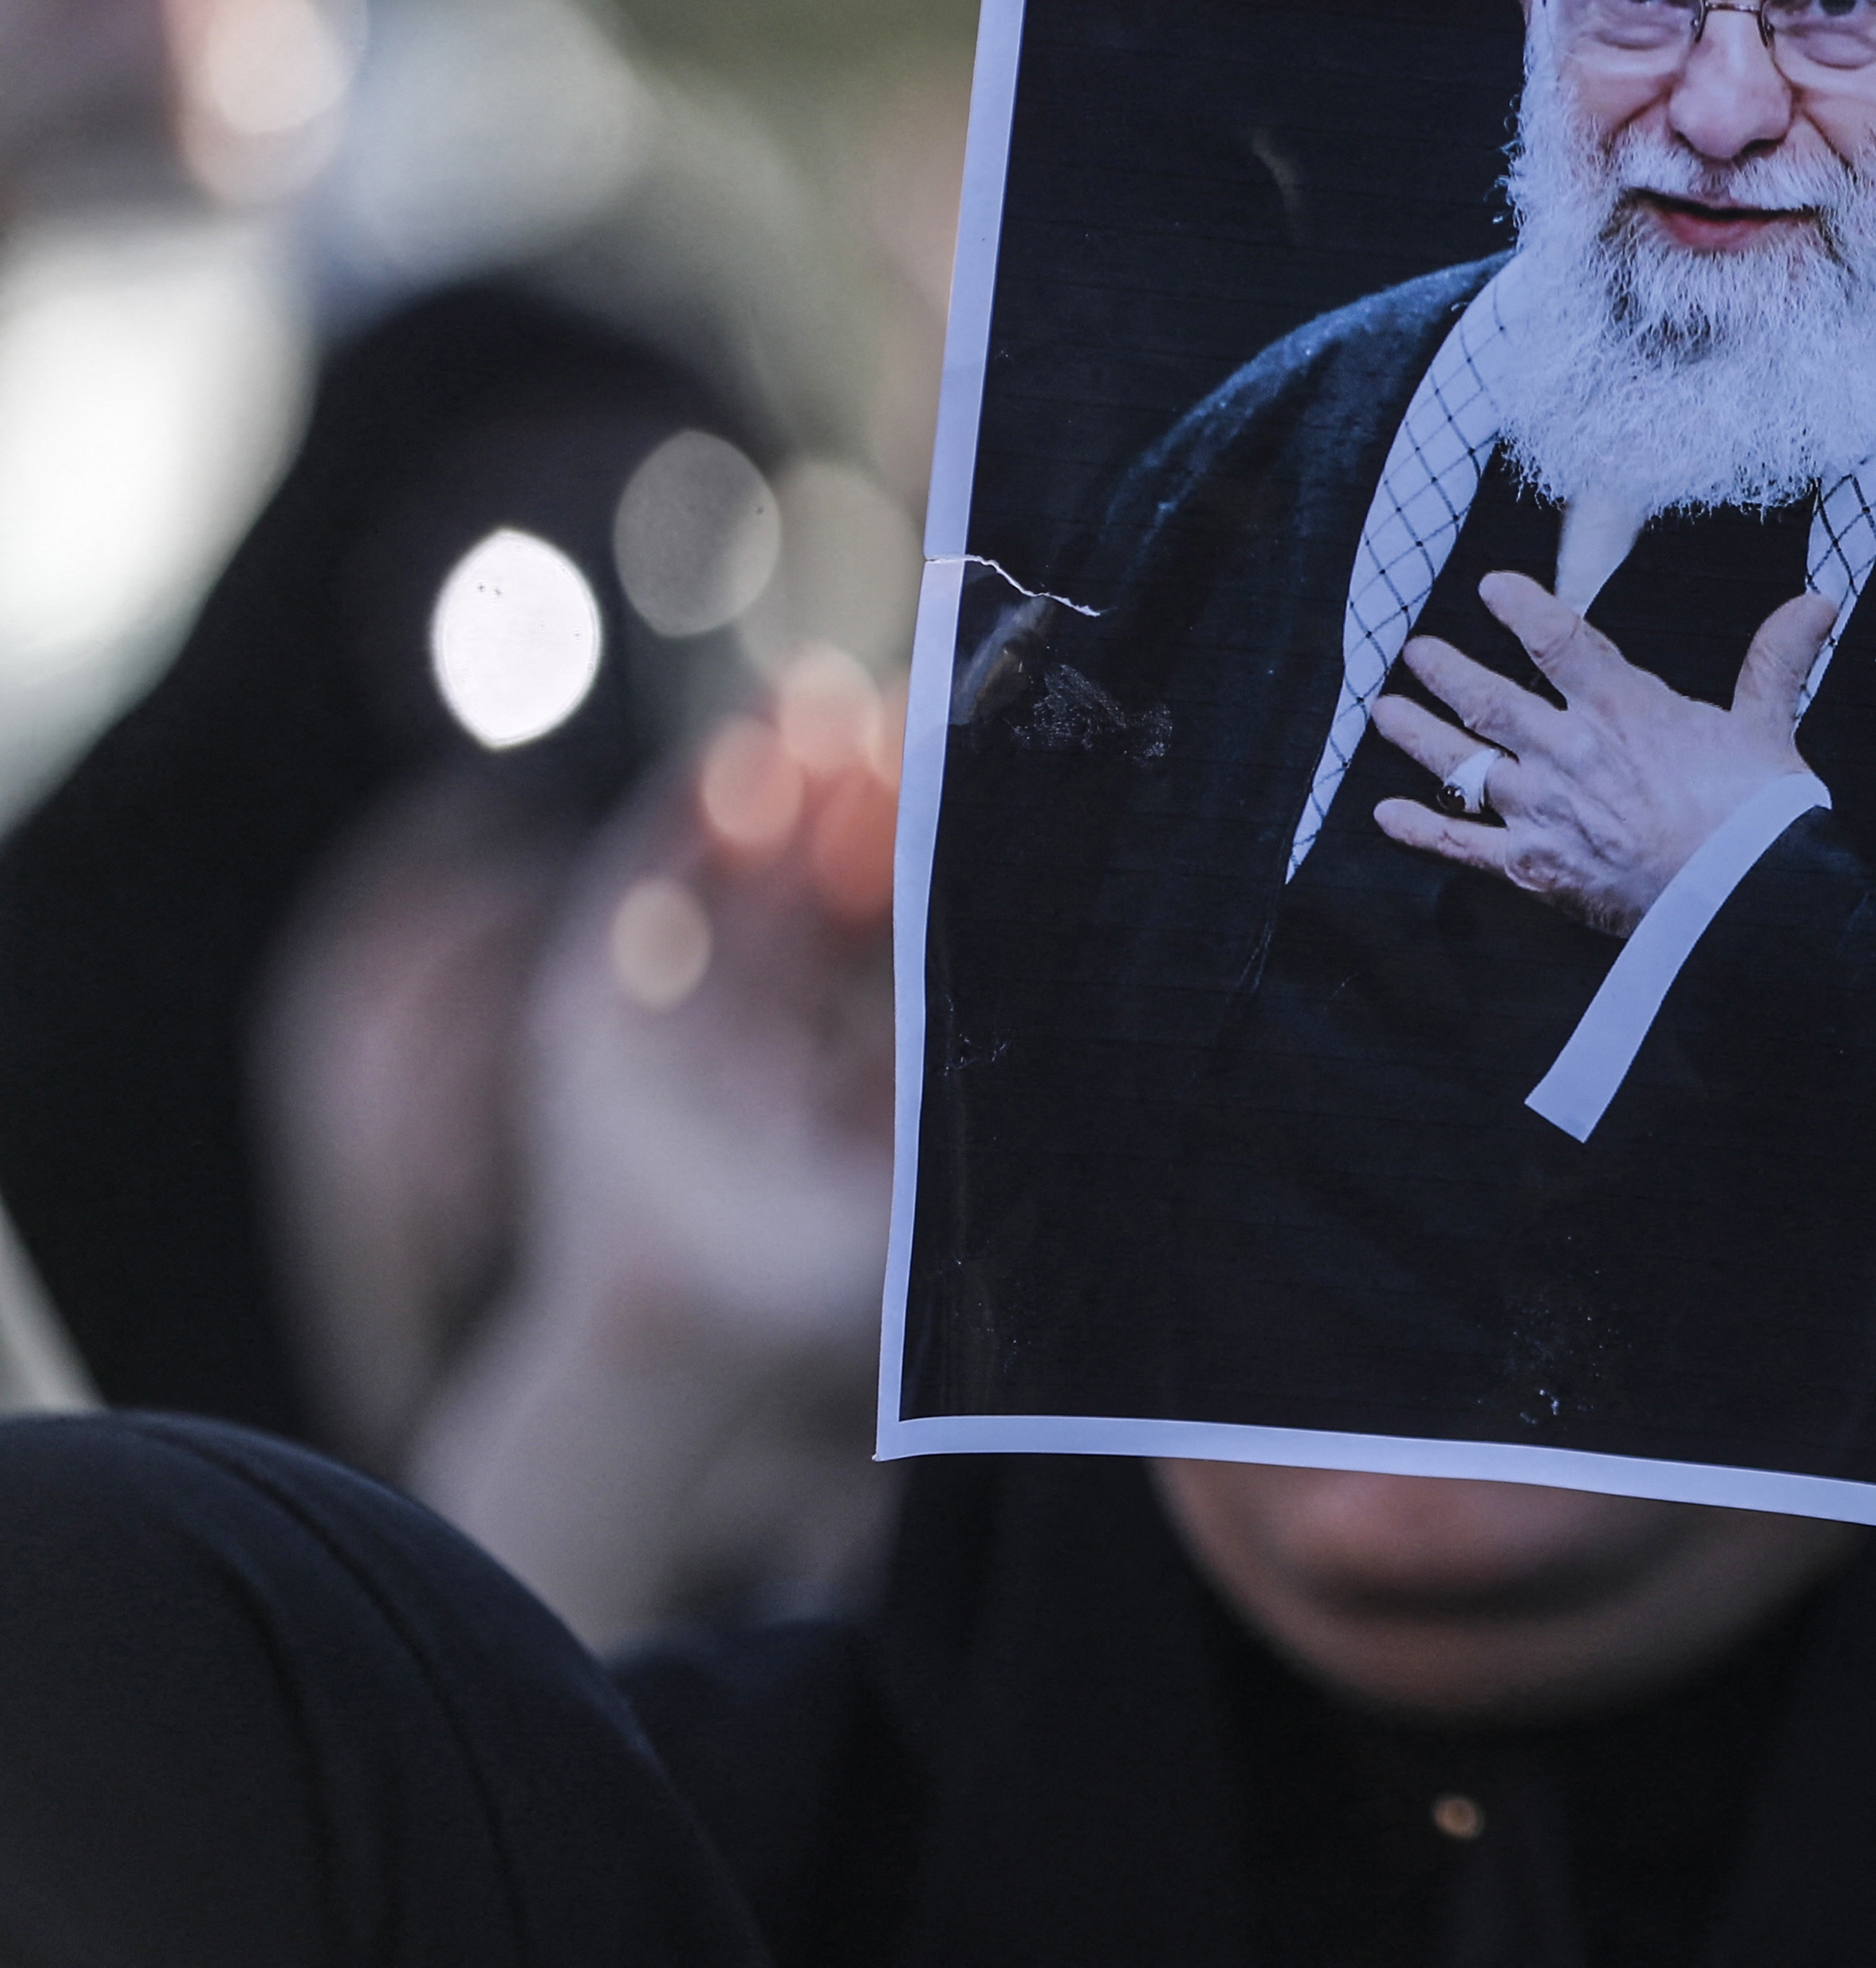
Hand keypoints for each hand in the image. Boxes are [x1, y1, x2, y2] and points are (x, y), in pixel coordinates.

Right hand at [407, 651, 899, 1648]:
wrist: (677, 1341)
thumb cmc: (816, 1277)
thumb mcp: (924, 1168)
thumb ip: (980, 1089)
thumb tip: (1108, 1003)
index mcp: (861, 1040)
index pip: (911, 916)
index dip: (938, 842)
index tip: (975, 766)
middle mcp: (782, 1009)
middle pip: (830, 869)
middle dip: (863, 791)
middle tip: (900, 712)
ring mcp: (692, 998)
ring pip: (746, 860)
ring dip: (780, 779)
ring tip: (815, 702)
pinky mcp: (600, 994)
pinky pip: (646, 888)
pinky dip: (683, 821)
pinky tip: (729, 764)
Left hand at [1371, 573, 1834, 936]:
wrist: (1742, 897)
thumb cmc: (1756, 814)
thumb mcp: (1767, 725)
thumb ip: (1776, 659)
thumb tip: (1817, 600)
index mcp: (1623, 707)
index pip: (1558, 639)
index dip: (1521, 607)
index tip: (1492, 586)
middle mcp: (1569, 750)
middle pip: (1489, 699)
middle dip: (1447, 670)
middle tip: (1415, 650)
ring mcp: (1545, 810)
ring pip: (1463, 763)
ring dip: (1418, 735)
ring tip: (1385, 709)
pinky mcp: (1537, 868)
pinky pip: (1464, 846)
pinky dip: (1421, 830)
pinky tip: (1386, 814)